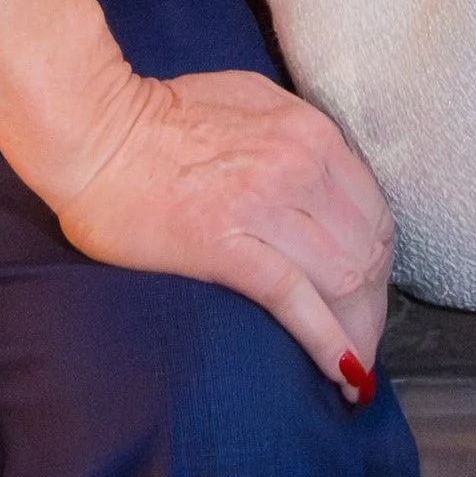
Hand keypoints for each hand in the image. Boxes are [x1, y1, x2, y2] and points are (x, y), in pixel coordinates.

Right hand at [53, 63, 394, 389]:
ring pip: (344, 278)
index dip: (379, 261)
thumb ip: (294, 137)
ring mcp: (266, 204)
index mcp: (309, 131)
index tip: (370, 293)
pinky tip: (342, 373)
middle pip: (368, 248)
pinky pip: (296, 301)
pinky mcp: (227, 245)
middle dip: (373, 303)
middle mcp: (300, 163)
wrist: (95, 131)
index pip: (373, 209)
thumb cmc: (160, 118)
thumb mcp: (250, 104)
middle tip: (362, 339)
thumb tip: (323, 182)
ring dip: (357, 329)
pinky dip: (328, 341)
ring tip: (352, 367)